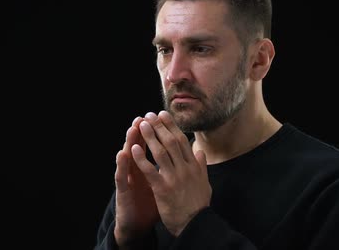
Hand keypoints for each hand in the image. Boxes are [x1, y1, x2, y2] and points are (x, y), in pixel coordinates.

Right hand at [114, 117, 158, 247]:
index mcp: (147, 168)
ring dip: (129, 142)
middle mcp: (136, 171)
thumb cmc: (150, 205)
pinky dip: (121, 164)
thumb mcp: (162, 186)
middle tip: (143, 116)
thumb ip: (171, 171)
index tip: (160, 118)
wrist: (137, 225)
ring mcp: (128, 179)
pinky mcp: (122, 191)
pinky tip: (122, 153)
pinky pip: (121, 176)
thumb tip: (185, 159)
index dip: (155, 134)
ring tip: (132, 127)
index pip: (151, 147)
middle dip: (141, 132)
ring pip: (127, 157)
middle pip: (138, 147)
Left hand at [131, 111, 211, 235]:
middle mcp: (185, 169)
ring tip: (141, 125)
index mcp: (194, 166)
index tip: (163, 115)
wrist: (195, 224)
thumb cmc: (199, 205)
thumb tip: (200, 151)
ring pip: (160, 152)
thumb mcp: (205, 183)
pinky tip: (133, 149)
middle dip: (159, 127)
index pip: (182, 140)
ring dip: (150, 137)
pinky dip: (141, 159)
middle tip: (149, 115)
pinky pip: (150, 170)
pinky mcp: (163, 189)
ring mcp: (174, 178)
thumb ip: (201, 166)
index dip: (171, 126)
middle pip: (171, 142)